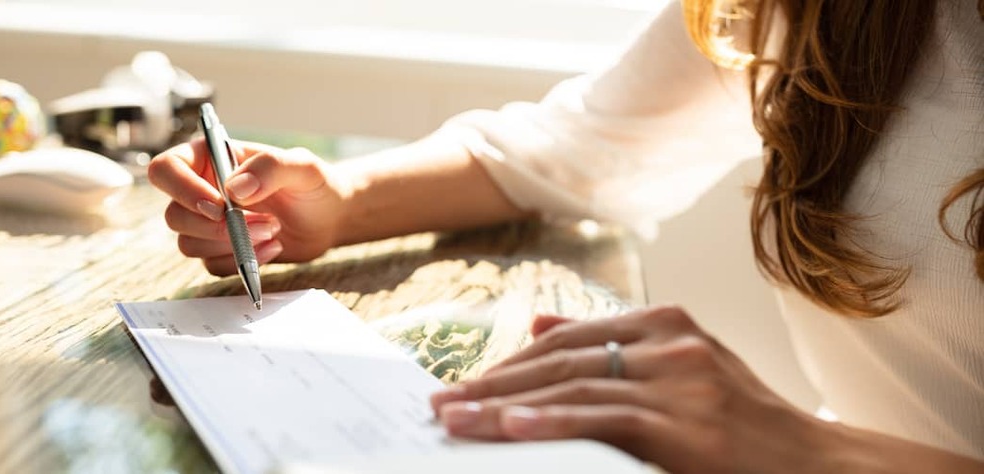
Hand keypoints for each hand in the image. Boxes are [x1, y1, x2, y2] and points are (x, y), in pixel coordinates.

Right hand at [148, 139, 348, 274]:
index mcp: (209, 158)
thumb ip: (270, 168)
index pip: (166, 169)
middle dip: (216, 227)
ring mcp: (208, 223)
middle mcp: (201, 190)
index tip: (220, 206)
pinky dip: (241, 262)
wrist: (329, 218)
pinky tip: (273, 248)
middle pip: (174, 215)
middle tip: (263, 222)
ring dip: (231, 245)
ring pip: (188, 244)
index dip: (183, 190)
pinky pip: (212, 265)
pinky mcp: (221, 250)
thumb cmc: (314, 184)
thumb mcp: (302, 166)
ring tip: (273, 230)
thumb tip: (234, 188)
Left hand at [429, 307, 826, 473]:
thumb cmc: (745, 428)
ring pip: (574, 385)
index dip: (509, 361)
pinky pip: (606, 418)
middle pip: (560, 358)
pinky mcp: (688, 425)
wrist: (819, 467)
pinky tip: (511, 427)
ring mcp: (681, 381)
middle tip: (443, 403)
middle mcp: (671, 343)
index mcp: (666, 324)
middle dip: (495, 382)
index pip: (568, 337)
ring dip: (505, 404)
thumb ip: (613, 346)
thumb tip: (536, 326)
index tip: (465, 383)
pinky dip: (554, 421)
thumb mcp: (683, 371)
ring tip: (456, 420)